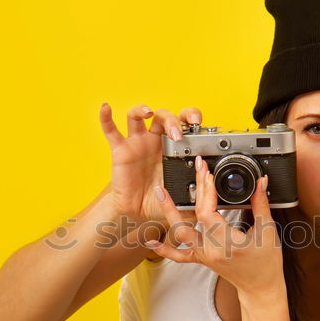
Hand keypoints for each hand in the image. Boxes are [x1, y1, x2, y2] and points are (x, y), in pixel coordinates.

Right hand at [99, 102, 201, 231]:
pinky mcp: (120, 150)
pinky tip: (106, 108)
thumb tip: (213, 190)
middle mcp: (155, 140)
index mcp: (173, 147)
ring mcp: (137, 143)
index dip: (191, 118)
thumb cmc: (160, 200)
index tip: (198, 125)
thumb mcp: (185, 198)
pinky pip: (111, 130)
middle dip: (172, 120)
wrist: (138, 213)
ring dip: (143, 110)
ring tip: (149, 114)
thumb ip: (200, 194)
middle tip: (178, 134)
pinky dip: (106, 118)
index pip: (184, 123)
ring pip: (137, 115)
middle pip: (163, 116)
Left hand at [144, 155, 283, 296]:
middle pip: (194, 217)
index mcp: (228, 243)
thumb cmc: (266, 264)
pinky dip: (163, 248)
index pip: (208, 213)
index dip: (206, 193)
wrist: (260, 288)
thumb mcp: (267, 231)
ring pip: (180, 233)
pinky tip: (150, 239)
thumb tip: (261, 182)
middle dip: (196, 190)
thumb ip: (262, 204)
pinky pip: (178, 255)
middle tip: (197, 169)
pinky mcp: (201, 258)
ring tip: (161, 192)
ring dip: (168, 212)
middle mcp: (211, 250)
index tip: (209, 175)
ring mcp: (204, 254)